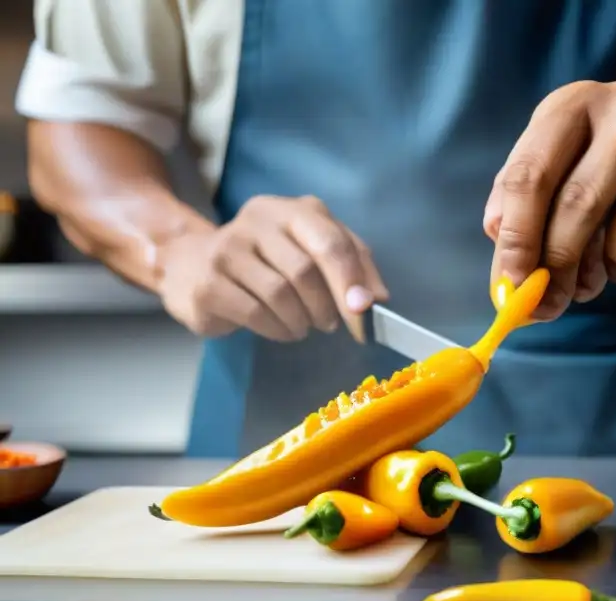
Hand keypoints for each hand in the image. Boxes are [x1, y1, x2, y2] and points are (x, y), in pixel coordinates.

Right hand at [157, 195, 387, 341]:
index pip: (331, 242)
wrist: (193, 265)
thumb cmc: (267, 261)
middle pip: (305, 270)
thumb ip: (353, 267)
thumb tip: (378, 299)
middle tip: (330, 323)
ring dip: (301, 321)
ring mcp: (227, 248)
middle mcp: (258, 220)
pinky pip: (255, 313)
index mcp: (293, 210)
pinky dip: (277, 330)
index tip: (364, 313)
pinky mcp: (209, 281)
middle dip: (326, 306)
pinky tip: (281, 329)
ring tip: (302, 326)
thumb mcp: (313, 252)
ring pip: (280, 295)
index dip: (352, 281)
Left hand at [484, 79, 615, 318]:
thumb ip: (533, 207)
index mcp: (578, 103)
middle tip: (550, 302)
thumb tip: (506, 273)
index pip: (529, 176)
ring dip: (612, 270)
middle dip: (556, 270)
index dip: (514, 240)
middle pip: (574, 211)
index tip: (508, 288)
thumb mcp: (577, 166)